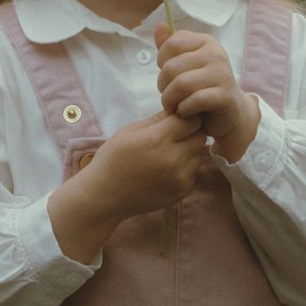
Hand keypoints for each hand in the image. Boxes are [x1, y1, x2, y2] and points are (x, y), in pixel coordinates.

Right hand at [48, 108, 204, 263]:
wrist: (105, 196)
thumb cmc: (113, 158)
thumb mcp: (130, 130)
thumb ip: (158, 119)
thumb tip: (179, 108)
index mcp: (157, 139)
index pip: (191, 119)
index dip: (185, 115)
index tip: (176, 116)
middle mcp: (173, 159)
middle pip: (200, 136)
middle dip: (191, 131)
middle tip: (174, 133)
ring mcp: (179, 178)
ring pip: (199, 154)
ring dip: (190, 149)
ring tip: (169, 151)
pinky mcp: (182, 192)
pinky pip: (193, 172)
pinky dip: (186, 167)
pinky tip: (167, 168)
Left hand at [155, 24, 259, 163]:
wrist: (232, 114)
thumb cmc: (203, 87)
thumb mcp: (186, 64)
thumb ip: (170, 46)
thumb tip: (160, 25)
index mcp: (205, 41)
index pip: (171, 44)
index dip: (162, 61)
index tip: (168, 75)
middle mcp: (216, 53)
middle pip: (172, 67)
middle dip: (163, 86)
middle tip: (168, 96)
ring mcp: (222, 74)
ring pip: (181, 84)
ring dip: (170, 100)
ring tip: (173, 106)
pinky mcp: (225, 96)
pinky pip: (194, 100)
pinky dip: (183, 109)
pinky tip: (185, 113)